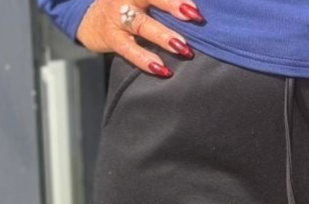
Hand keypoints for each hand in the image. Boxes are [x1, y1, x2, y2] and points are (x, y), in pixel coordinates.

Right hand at [75, 0, 202, 74]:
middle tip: (193, 16)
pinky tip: (162, 69)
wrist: (91, 20)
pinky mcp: (111, 37)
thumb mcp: (143, 0)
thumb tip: (194, 14)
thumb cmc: (129, 8)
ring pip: (141, 24)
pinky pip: (129, 49)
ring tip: (183, 48)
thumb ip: (162, 3)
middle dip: (171, 4)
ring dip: (163, 36)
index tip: (195, 6)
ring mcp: (117, 16)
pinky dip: (145, 59)